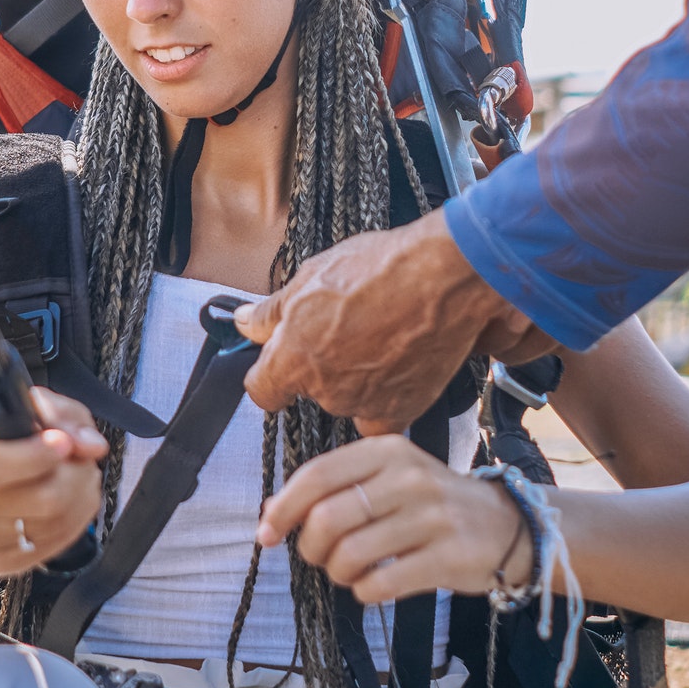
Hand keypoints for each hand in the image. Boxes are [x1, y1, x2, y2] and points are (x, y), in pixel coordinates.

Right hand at [0, 387, 105, 575]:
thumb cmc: (4, 441)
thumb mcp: (29, 409)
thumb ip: (63, 415)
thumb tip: (90, 446)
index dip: (35, 455)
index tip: (63, 443)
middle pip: (45, 498)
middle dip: (77, 473)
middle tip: (78, 459)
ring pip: (57, 522)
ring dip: (81, 495)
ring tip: (73, 477)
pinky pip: (56, 543)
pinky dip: (75, 519)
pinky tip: (67, 503)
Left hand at [235, 210, 540, 433]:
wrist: (443, 278)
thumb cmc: (381, 269)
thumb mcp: (311, 276)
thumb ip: (271, 311)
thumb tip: (245, 322)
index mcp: (295, 358)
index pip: (262, 390)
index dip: (270, 377)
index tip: (279, 366)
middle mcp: (326, 390)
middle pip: (312, 392)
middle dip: (323, 368)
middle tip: (347, 333)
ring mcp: (365, 404)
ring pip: (349, 403)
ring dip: (357, 383)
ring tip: (379, 343)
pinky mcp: (403, 410)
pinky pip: (385, 417)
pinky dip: (388, 400)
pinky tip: (398, 368)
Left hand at [259, 436, 529, 604]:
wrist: (507, 526)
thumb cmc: (433, 503)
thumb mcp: (391, 476)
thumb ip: (339, 487)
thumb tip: (274, 513)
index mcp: (387, 451)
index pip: (317, 475)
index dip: (283, 508)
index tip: (267, 534)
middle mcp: (409, 478)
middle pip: (327, 518)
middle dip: (310, 547)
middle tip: (319, 558)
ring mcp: (432, 517)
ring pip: (350, 555)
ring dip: (337, 574)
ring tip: (349, 573)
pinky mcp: (448, 557)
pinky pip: (381, 584)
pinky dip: (364, 592)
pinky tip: (374, 586)